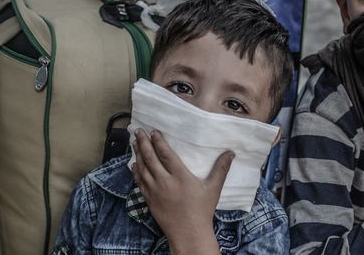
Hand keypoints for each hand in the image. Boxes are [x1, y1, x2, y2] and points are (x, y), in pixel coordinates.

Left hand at [132, 129, 233, 252]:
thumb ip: (221, 169)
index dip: (158, 141)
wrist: (188, 233)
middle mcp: (165, 182)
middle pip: (150, 158)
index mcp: (180, 176)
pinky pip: (139, 182)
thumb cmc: (202, 210)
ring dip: (137, 154)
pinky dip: (135, 171)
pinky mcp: (149, 200)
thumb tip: (230, 153)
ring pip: (142, 169)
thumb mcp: (214, 188)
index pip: (166, 154)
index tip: (154, 131)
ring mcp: (155, 191)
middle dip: (143, 143)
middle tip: (138, 131)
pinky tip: (133, 165)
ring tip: (134, 143)